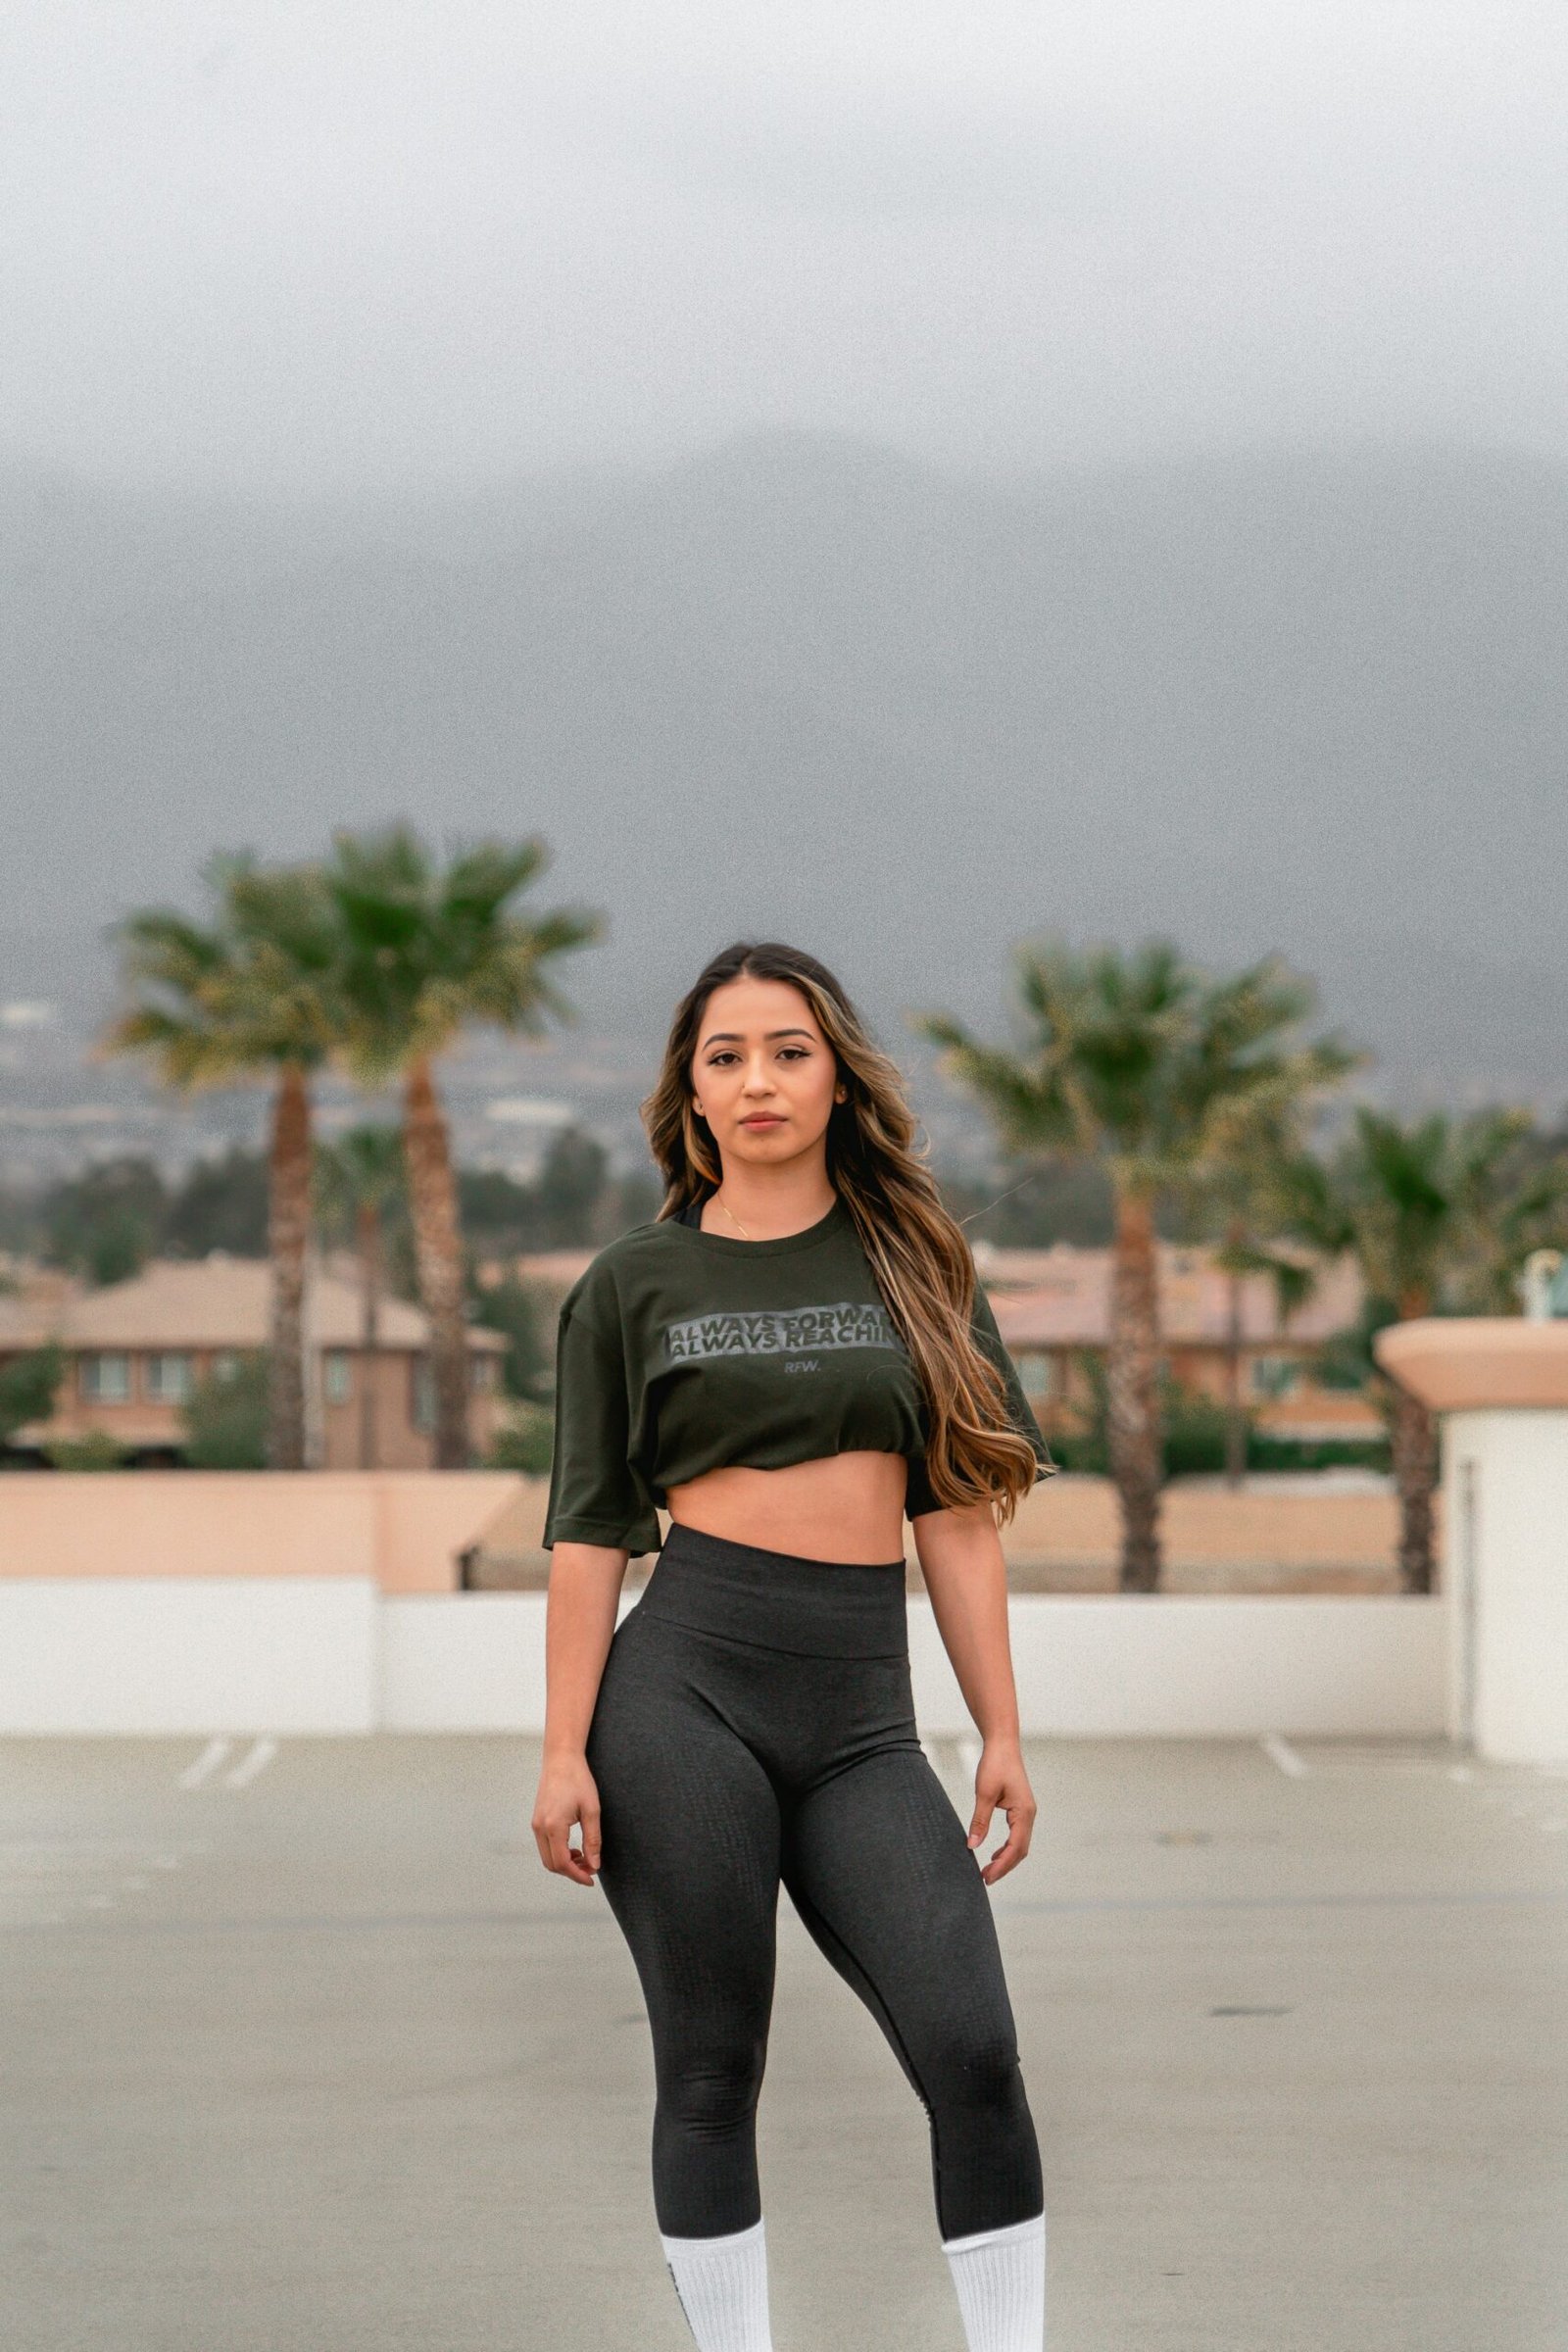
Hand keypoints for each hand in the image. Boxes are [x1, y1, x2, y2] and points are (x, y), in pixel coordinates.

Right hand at [532, 1749, 601, 1887]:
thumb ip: (593, 1840)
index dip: (577, 1875)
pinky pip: (545, 1846)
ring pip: (547, 1857)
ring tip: (584, 1857)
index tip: (592, 1879)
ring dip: (564, 1863)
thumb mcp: (592, 1810)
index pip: (562, 1863)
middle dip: (571, 1872)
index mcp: (553, 1826)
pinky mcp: (537, 1820)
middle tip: (591, 1868)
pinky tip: (574, 1848)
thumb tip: (595, 1865)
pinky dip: (558, 1853)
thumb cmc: (578, 1780)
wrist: (561, 1759)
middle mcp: (540, 1828)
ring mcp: (536, 1824)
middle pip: (552, 1864)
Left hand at [966, 1737, 1036, 1885]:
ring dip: (1006, 1859)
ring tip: (988, 1872)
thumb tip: (972, 1846)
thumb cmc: (995, 1765)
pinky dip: (1007, 1848)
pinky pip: (1017, 1835)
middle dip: (1004, 1867)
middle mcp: (1029, 1815)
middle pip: (1020, 1850)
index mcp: (1024, 1812)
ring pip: (1019, 1844)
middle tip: (985, 1879)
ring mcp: (1026, 1812)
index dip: (1002, 1865)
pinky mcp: (1020, 1809)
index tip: (986, 1877)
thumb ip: (980, 1820)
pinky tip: (994, 1854)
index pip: (1015, 1847)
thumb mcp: (984, 1793)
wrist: (1003, 1744)